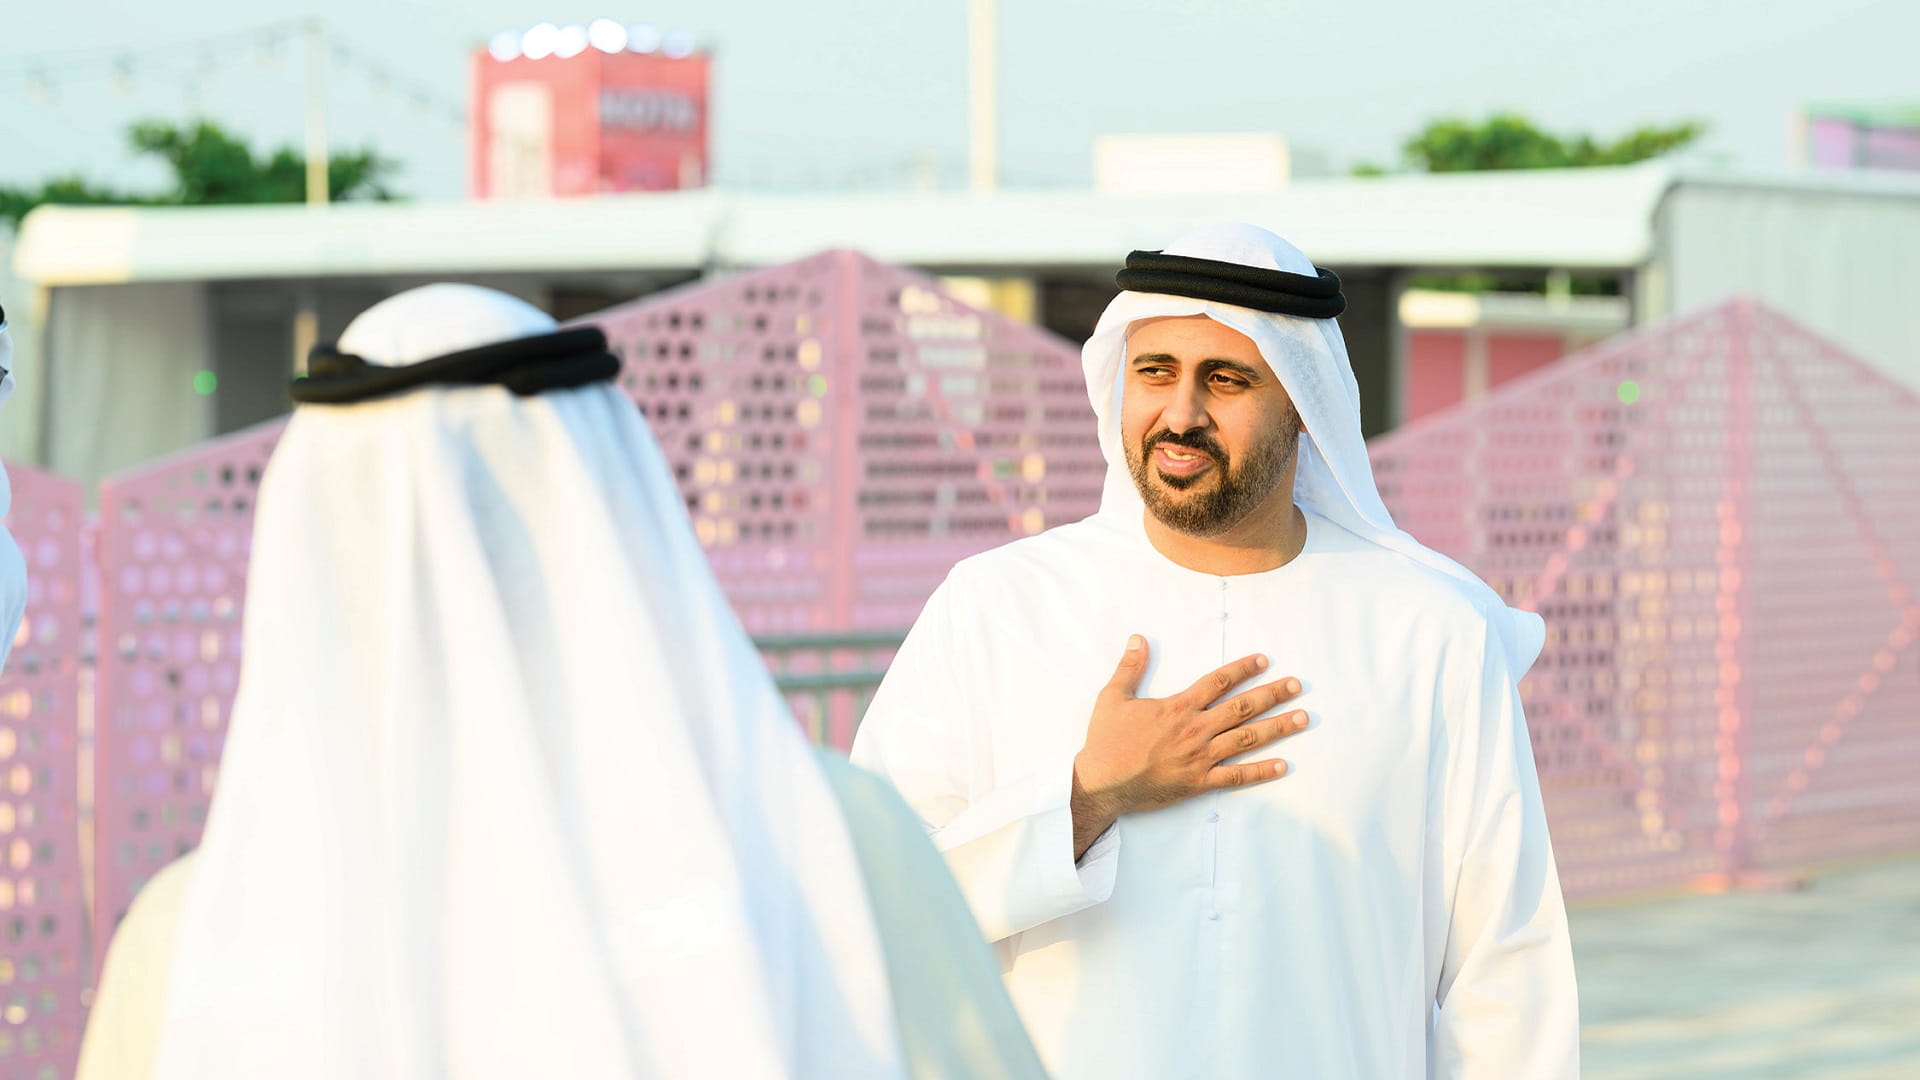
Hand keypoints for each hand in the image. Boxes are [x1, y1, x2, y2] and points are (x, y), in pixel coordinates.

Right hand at [1070, 635, 1306, 857]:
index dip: (1243, 669)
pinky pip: (1237, 777)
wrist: (1102, 783)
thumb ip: (1129, 667)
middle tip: (1297, 685)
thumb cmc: (1106, 741)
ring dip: (1278, 727)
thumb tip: (1138, 638)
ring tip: (1303, 718)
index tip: (1264, 661)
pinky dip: (1261, 772)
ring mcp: (1200, 757)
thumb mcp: (1112, 697)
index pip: (1218, 682)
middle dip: (1272, 694)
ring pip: (1247, 739)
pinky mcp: (1199, 782)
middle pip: (1242, 708)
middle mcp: (1195, 729)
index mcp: (1178, 707)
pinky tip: (1283, 765)